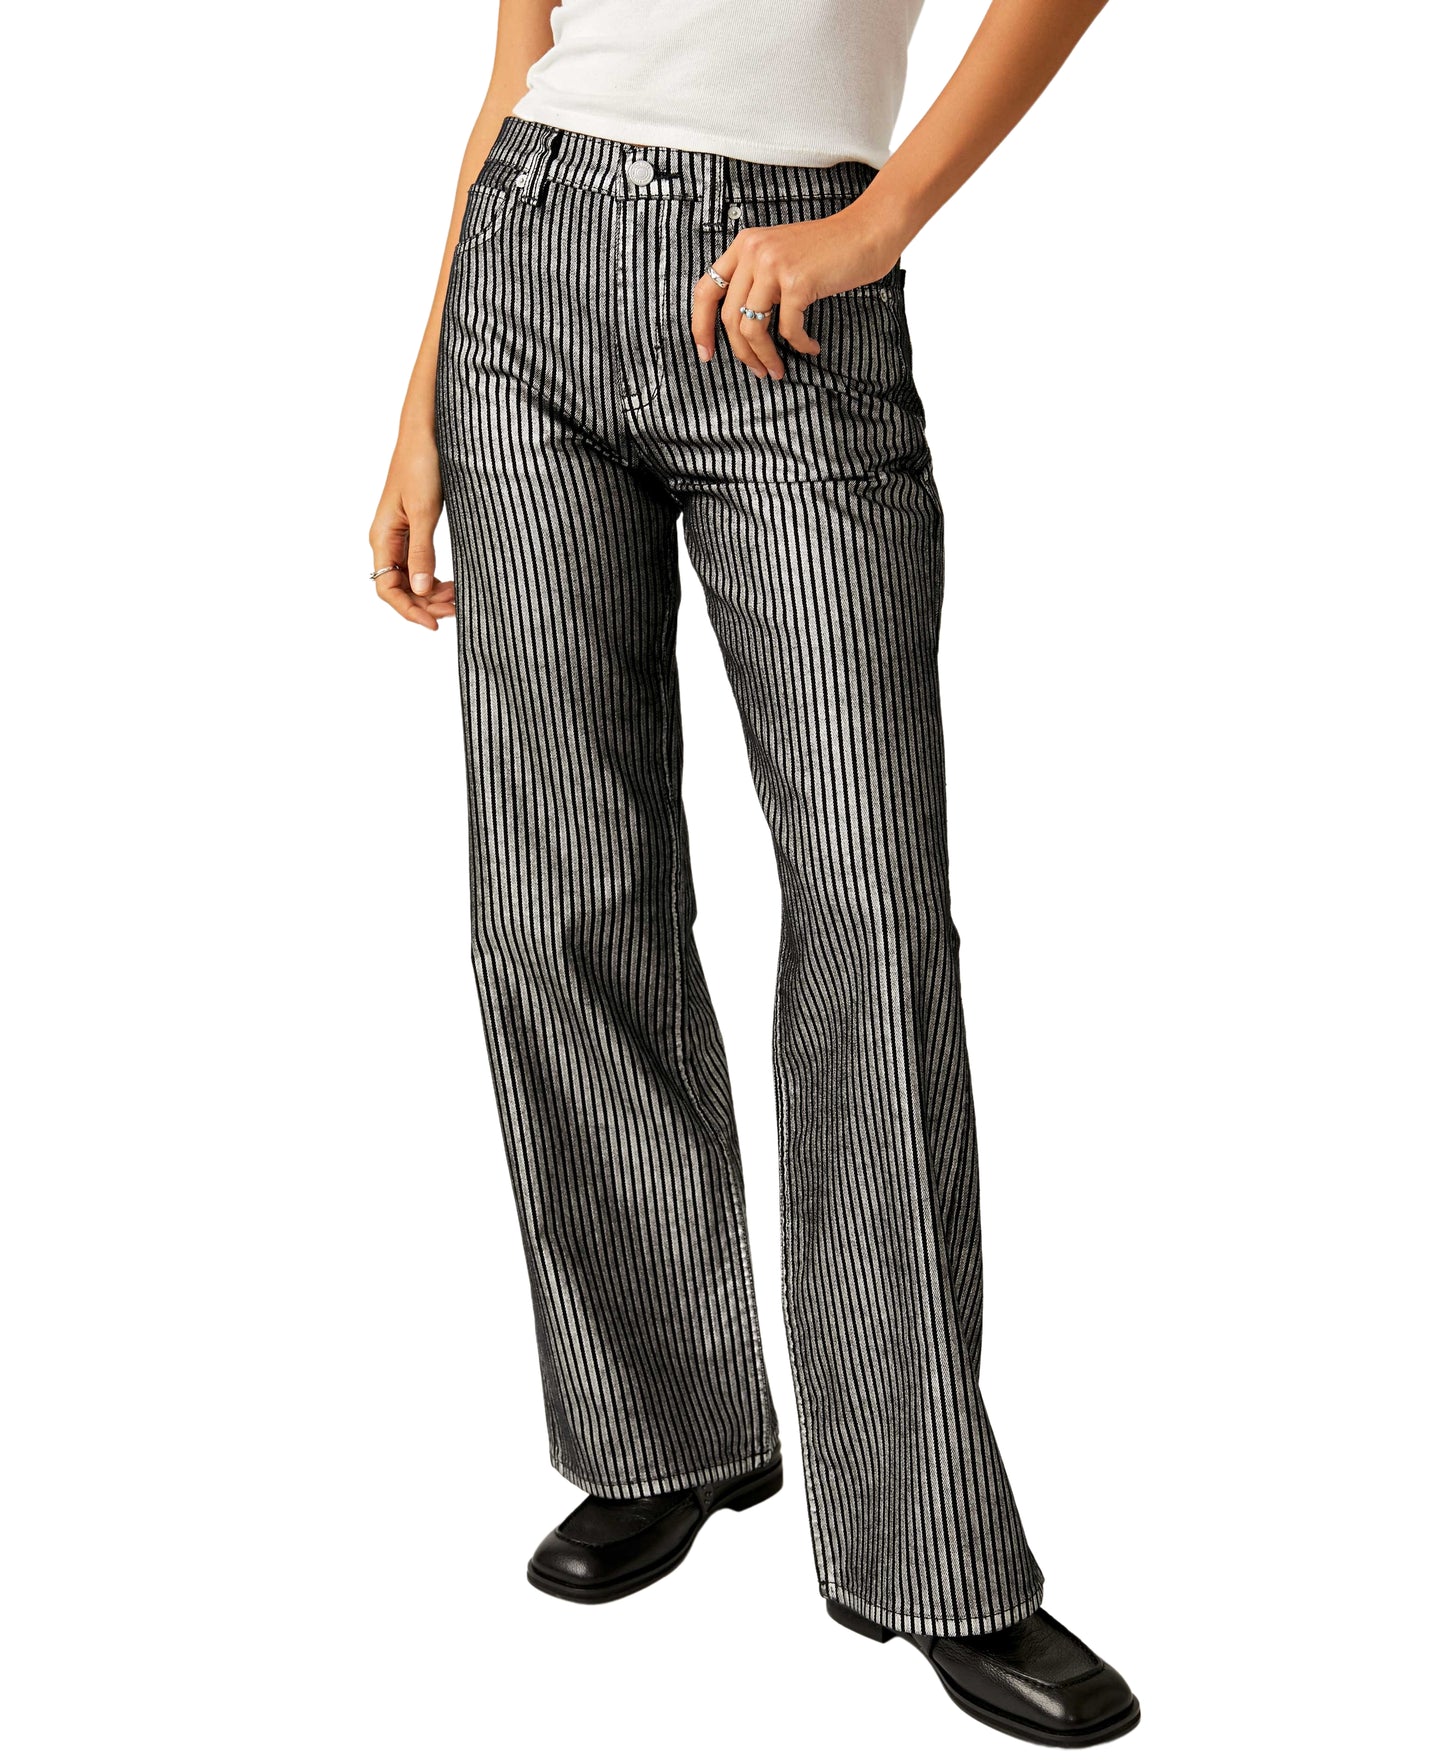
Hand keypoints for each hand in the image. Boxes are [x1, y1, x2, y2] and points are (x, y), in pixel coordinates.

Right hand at [369, 436, 455, 629]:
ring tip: (458, 598)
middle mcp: (386, 541)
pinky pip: (418, 565)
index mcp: (383, 537)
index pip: (387, 589)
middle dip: (426, 605)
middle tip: (457, 610)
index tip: (435, 624)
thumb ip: (422, 551)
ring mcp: (400, 536)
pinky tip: (452, 583)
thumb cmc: (422, 464)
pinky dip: (435, 579)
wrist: (427, 433)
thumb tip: (421, 589)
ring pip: (410, 579)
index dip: (409, 610)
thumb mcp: (425, 511)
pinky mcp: (414, 529)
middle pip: (399, 588)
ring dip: (432, 594)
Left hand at [691, 206, 900, 380]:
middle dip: (741, 353)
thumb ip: (758, 278)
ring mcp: (774, 265)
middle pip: (729, 317)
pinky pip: (787, 329)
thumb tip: (741, 325)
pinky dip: (798, 345)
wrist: (868, 231)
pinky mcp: (797, 281)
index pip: (706, 290)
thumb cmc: (830, 249)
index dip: (701, 326)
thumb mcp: (782, 255)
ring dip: (765, 356)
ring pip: (752, 328)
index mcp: (745, 245)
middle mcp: (754, 251)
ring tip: (778, 369)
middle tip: (756, 370)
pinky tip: (810, 347)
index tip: (706, 353)